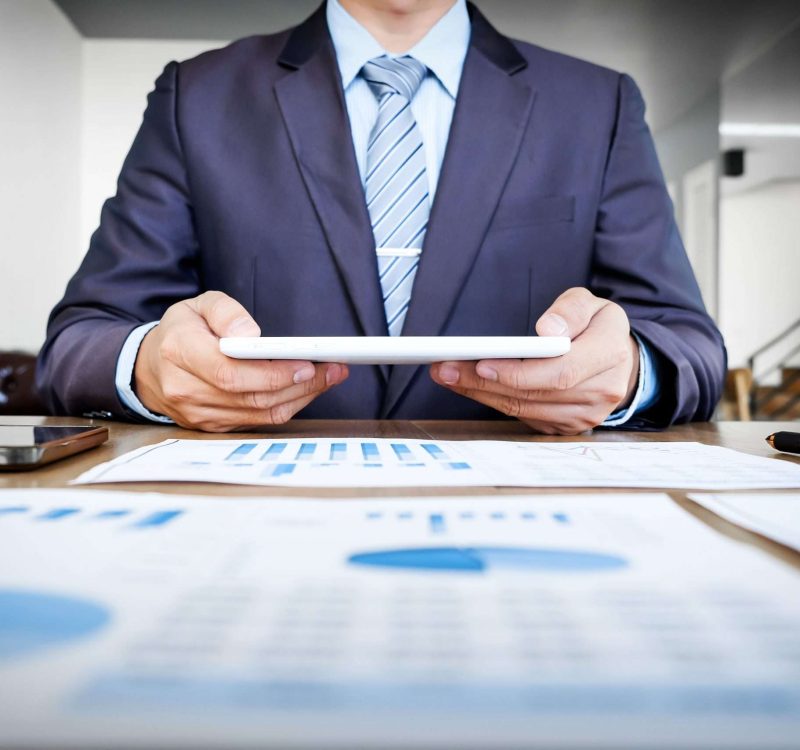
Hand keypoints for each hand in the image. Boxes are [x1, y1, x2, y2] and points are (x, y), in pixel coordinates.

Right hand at [133, 291, 347, 431]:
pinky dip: (287, 405)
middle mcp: (185, 389)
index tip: (307, 364)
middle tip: (333, 369)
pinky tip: (307, 389)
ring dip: (301, 397)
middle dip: (299, 384)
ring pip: (259, 414)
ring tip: (329, 377)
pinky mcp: (212, 427)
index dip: (272, 373)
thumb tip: (251, 335)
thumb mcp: (199, 304)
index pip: (231, 372)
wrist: (150, 367)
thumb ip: (227, 312)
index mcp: (180, 352)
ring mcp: (198, 414)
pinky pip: (257, 422)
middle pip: (252, 397)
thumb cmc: (182, 331)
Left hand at [430, 287, 638, 434]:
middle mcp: (602, 391)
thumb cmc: (597, 327)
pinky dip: (494, 402)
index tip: (482, 363)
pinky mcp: (567, 427)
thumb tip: (547, 329)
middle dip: (485, 382)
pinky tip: (469, 387)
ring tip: (448, 375)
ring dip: (481, 394)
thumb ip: (571, 310)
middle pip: (535, 393)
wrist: (619, 361)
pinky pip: (524, 417)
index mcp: (609, 353)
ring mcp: (586, 415)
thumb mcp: (592, 303)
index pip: (560, 371)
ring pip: (525, 408)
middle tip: (446, 368)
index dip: (518, 372)